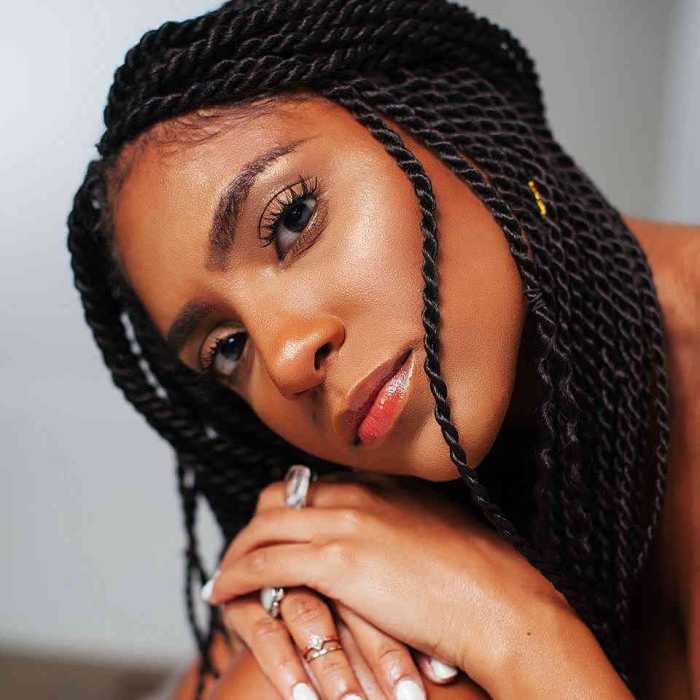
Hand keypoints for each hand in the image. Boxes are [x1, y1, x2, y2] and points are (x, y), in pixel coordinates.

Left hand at [203, 472, 629, 697]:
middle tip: (243, 551)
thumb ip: (406, 527)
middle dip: (256, 523)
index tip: (277, 529)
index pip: (315, 486)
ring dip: (239, 551)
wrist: (501, 604)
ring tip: (226, 574)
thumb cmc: (481, 579)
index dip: (288, 508)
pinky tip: (224, 590)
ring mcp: (347, 523)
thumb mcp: (439, 534)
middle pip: (281, 496)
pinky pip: (266, 562)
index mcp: (385, 485)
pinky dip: (238, 574)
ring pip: (266, 526)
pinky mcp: (337, 561)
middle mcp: (361, 493)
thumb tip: (387, 547)